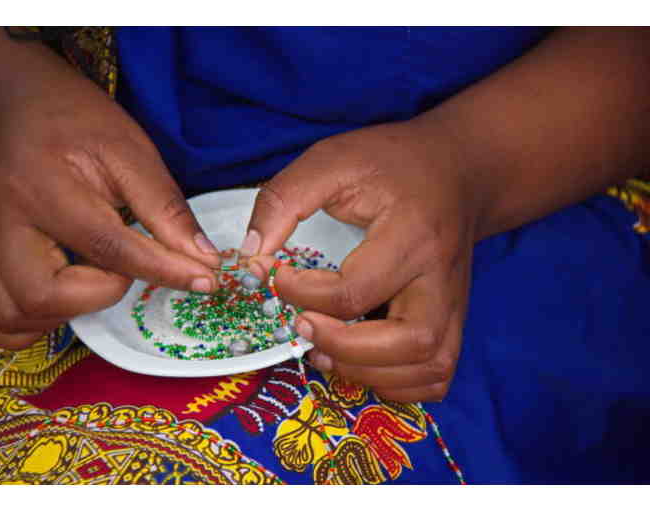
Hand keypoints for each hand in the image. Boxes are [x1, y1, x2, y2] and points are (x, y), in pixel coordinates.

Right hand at [0, 39, 219, 349]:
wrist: (17, 100)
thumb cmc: (77, 121)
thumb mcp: (132, 152)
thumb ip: (166, 208)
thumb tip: (204, 259)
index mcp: (46, 188)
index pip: (109, 248)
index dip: (165, 271)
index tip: (205, 281)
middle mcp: (4, 222)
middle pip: (42, 296)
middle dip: (99, 297)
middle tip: (124, 271)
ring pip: (10, 317)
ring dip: (63, 317)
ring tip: (94, 284)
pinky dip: (27, 324)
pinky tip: (62, 300)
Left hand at [244, 117, 483, 402]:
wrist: (457, 169)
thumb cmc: (392, 163)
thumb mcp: (332, 160)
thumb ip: (285, 199)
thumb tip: (252, 254)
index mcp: (412, 233)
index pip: (356, 288)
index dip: (302, 292)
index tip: (276, 275)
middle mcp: (441, 276)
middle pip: (409, 342)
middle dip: (343, 346)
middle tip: (301, 326)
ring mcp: (454, 302)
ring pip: (429, 367)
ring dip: (370, 373)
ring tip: (325, 351)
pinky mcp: (455, 317)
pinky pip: (437, 373)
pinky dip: (398, 383)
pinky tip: (361, 362)